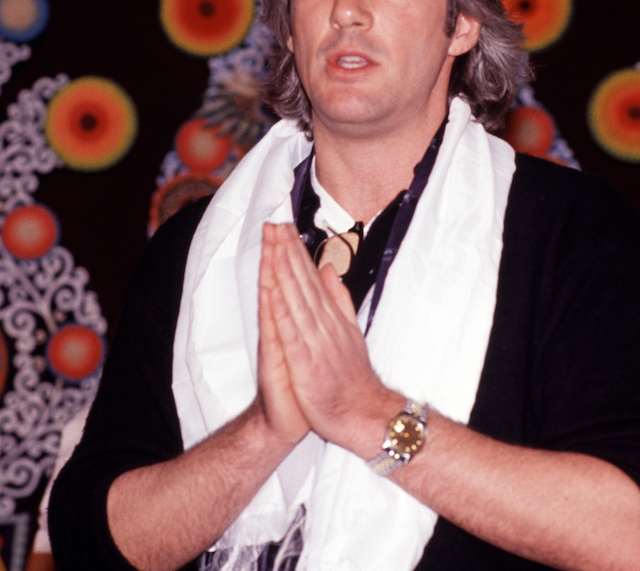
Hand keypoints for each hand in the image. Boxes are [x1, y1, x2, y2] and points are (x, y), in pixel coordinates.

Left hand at [261, 222, 398, 452]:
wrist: (365, 414)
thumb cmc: (354, 378)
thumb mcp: (350, 332)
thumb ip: (339, 299)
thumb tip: (329, 269)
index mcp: (332, 318)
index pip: (312, 279)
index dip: (297, 252)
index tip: (284, 227)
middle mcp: (324, 325)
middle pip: (303, 283)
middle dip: (288, 253)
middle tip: (275, 224)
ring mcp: (316, 344)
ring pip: (297, 301)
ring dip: (285, 273)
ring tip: (274, 247)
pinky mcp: (307, 365)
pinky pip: (293, 336)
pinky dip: (284, 314)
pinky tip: (273, 293)